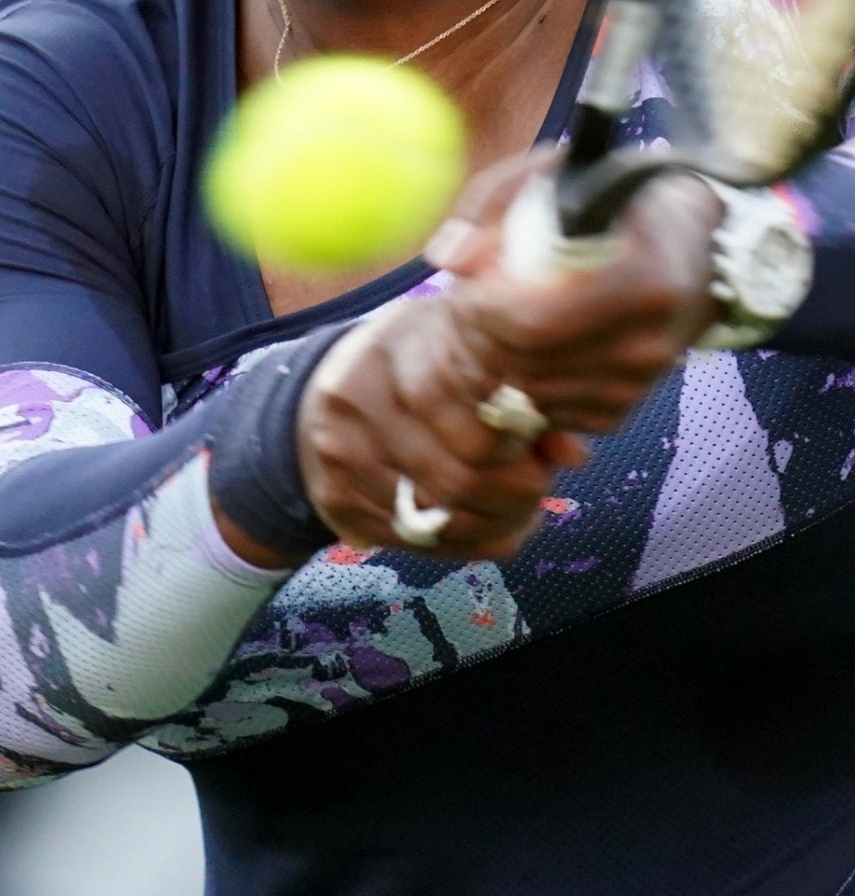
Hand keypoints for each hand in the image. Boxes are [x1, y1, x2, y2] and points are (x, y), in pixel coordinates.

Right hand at [296, 299, 589, 561]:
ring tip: (515, 509)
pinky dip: (462, 543)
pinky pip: (416, 542)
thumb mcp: (459, 353)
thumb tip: (574, 456)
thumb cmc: (411, 365)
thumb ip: (516, 395)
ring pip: (440, 522)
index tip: (537, 453)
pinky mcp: (334, 499)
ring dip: (493, 525)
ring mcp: (339, 456)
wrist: (320, 388)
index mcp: (392, 351)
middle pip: (458, 481)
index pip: (474, 428)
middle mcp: (355, 403)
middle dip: (514, 496)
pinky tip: (480, 524)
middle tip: (535, 487)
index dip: (520, 452)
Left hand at [419, 150, 723, 434]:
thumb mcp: (551, 175)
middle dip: (474, 338)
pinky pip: (548, 412)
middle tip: (460, 306)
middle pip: (524, 364)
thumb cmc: (608, 201)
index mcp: (642, 279)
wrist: (690, 245)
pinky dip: (521, 384)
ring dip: (491, 363)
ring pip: (530, 394)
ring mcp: (641, 381)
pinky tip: (523, 346)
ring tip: (488, 321)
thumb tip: (446, 260)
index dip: (479, 311)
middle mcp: (650, 341)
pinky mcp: (625, 407)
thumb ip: (489, 204)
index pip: (534, 322)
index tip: (463, 287)